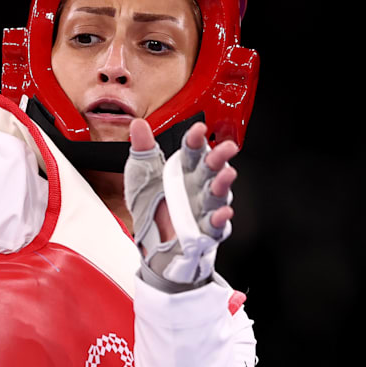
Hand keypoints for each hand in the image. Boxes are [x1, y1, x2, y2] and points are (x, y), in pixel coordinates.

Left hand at [125, 119, 239, 286]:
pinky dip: (218, 219)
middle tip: (227, 147)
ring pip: (217, 194)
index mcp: (184, 171)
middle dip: (219, 158)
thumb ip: (143, 149)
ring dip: (223, 184)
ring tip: (227, 174)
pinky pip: (215, 225)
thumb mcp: (142, 175)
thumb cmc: (152, 206)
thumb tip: (138, 124)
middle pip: (211, 169)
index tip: (198, 129)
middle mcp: (197, 187)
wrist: (151, 243)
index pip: (192, 151)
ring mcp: (203, 208)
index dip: (195, 140)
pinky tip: (221, 213)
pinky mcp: (205, 230)